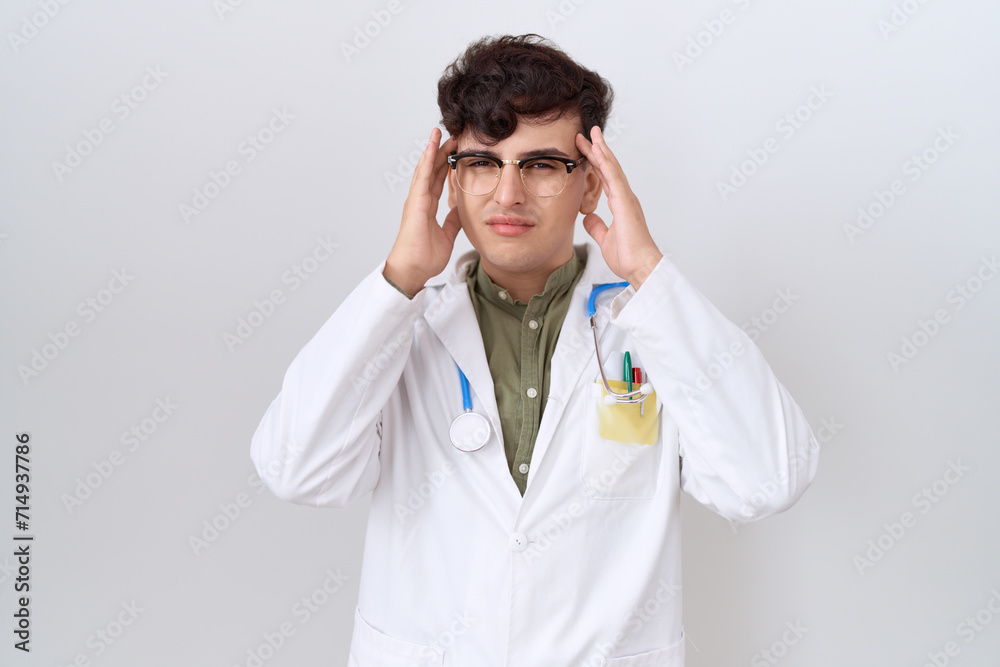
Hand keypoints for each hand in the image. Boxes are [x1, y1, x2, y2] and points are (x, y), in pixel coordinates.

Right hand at [383, 128, 460, 295]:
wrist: (412, 270)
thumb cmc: (423, 257)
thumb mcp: (447, 235)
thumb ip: (452, 221)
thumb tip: (460, 211)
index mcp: (426, 207)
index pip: (438, 180)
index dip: (446, 165)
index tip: (455, 152)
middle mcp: (419, 200)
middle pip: (432, 170)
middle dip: (441, 152)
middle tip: (451, 136)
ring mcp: (416, 200)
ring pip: (425, 169)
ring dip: (432, 150)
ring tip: (439, 133)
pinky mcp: (415, 202)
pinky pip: (423, 177)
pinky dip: (428, 161)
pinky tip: (433, 148)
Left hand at [575, 126, 662, 289]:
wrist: (641, 267)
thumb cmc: (629, 256)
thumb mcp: (605, 238)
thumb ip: (597, 226)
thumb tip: (588, 217)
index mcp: (620, 204)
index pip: (604, 178)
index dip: (594, 163)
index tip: (583, 150)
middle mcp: (624, 198)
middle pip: (608, 168)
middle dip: (596, 151)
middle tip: (584, 135)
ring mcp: (626, 199)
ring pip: (612, 169)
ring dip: (602, 151)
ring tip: (592, 135)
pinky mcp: (626, 204)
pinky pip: (615, 180)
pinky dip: (607, 164)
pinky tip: (600, 152)